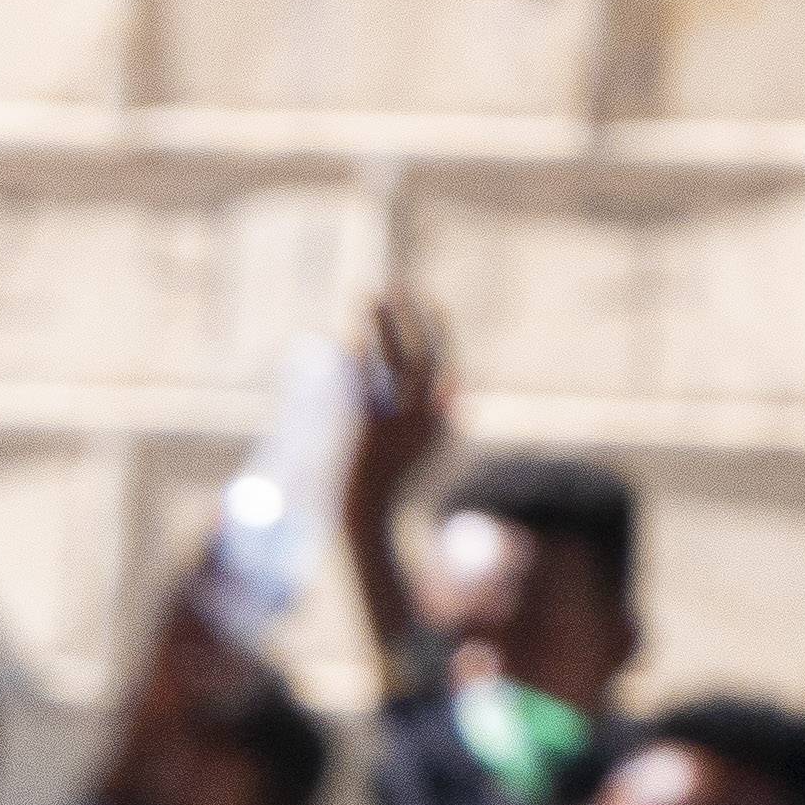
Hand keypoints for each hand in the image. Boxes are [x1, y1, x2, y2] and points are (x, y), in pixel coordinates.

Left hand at [348, 292, 451, 513]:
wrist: (363, 520)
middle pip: (422, 357)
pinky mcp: (369, 430)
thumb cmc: (389, 489)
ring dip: (382, 324)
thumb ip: (441, 421)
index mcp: (438, 426)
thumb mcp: (421, 453)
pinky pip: (365, 382)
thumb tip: (457, 392)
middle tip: (398, 285)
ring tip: (367, 293)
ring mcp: (398, 425)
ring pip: (394, 361)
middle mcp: (423, 422)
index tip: (435, 305)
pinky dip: (359, 354)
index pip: (446, 368)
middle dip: (411, 318)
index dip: (441, 335)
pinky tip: (346, 332)